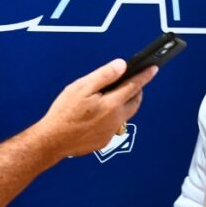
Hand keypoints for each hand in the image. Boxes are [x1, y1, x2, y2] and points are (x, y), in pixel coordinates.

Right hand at [37, 59, 156, 158]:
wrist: (53, 140)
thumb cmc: (64, 113)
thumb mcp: (81, 87)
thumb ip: (104, 75)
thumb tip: (121, 65)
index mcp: (112, 104)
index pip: (134, 86)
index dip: (144, 75)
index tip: (153, 68)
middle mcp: (116, 119)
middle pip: (134, 102)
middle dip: (137, 90)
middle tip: (132, 82)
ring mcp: (111, 132)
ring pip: (125, 115)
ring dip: (125, 104)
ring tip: (114, 96)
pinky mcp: (104, 141)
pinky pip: (114, 126)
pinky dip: (113, 116)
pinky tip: (99, 113)